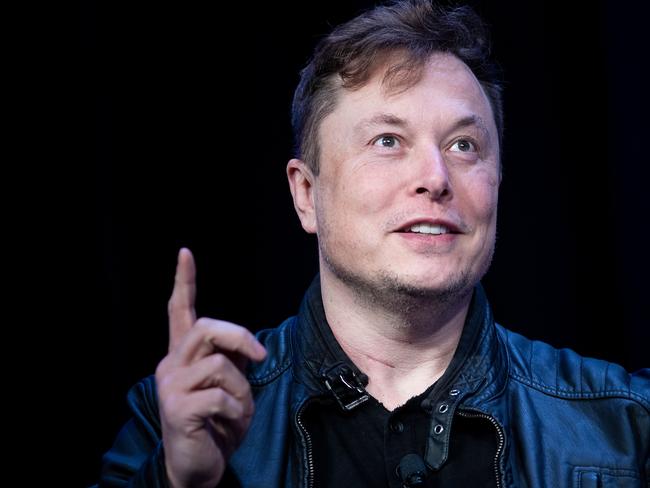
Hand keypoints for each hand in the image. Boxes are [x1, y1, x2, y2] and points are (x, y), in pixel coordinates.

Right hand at [155, 248, 266, 487]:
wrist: (195, 468)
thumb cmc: (215, 424)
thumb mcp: (229, 387)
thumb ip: (231, 360)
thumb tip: (248, 346)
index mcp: (182, 357)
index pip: (179, 311)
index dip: (183, 281)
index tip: (184, 253)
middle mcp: (171, 366)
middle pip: (207, 328)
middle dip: (240, 336)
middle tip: (260, 356)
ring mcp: (171, 387)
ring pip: (219, 363)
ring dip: (242, 388)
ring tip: (238, 409)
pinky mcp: (177, 410)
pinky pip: (221, 396)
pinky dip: (236, 410)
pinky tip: (227, 423)